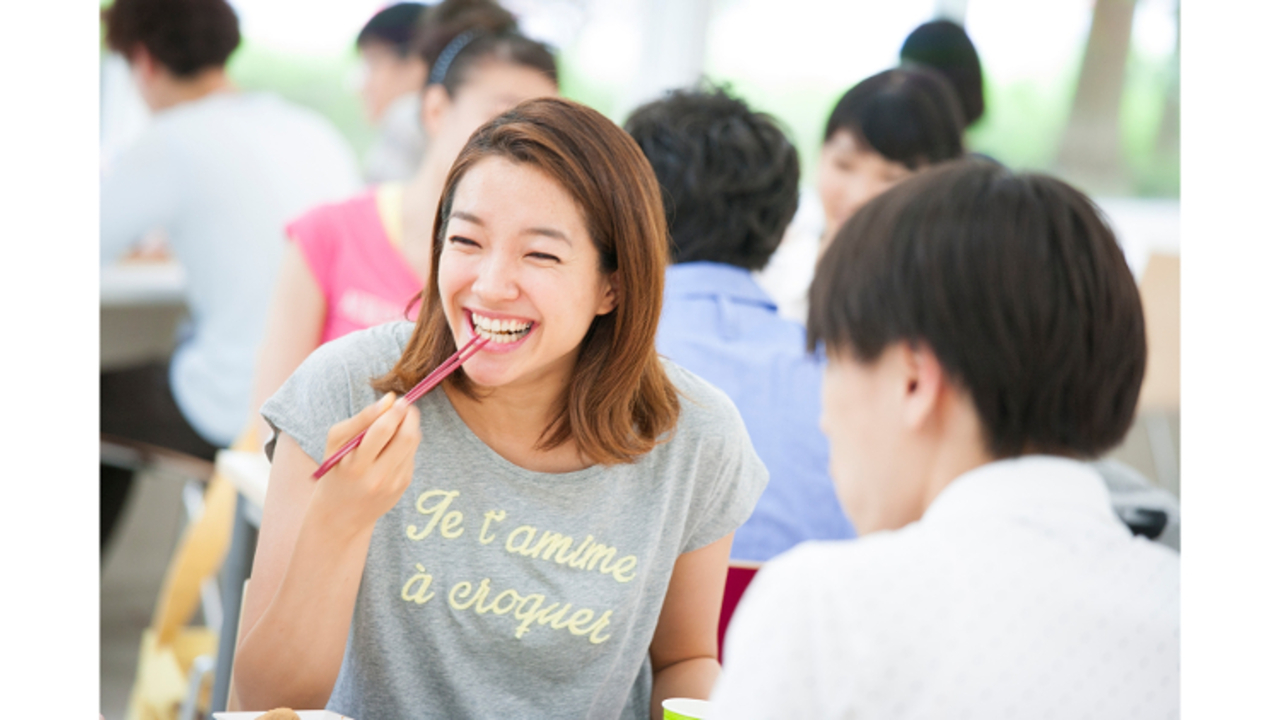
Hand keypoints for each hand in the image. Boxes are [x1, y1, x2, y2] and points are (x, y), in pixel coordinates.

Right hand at [311, 393, 421, 533]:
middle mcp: (377, 477)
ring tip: (397, 423)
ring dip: (410, 427)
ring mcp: (394, 484)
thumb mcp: (336, 443)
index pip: (381, 431)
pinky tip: (392, 446)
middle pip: (406, 437)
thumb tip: (389, 399)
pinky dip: (406, 444)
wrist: (341, 514)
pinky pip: (411, 456)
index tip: (398, 399)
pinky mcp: (403, 486)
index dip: (394, 411)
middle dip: (409, 416)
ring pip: (412, 445)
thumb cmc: (336, 470)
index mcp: (356, 465)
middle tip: (404, 405)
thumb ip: (361, 419)